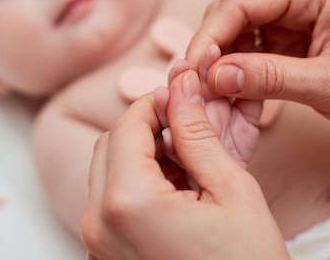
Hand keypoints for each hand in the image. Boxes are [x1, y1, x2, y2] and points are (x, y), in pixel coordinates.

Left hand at [81, 71, 287, 259]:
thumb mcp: (231, 190)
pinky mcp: (106, 256)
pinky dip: (136, 184)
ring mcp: (98, 245)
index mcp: (128, 203)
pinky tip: (175, 192)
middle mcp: (99, 224)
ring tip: (187, 163)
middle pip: (109, 146)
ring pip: (107, 172)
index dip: (155, 103)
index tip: (182, 96)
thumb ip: (197, 133)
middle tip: (186, 128)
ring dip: (140, 155)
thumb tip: (181, 87)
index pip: (126, 126)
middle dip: (145, 128)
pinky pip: (110, 203)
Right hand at [186, 0, 329, 129]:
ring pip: (233, 32)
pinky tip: (228, 92)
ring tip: (209, 94)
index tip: (191, 71)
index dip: (209, 37)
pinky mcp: (285, 36)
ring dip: (218, 61)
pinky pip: (247, 49)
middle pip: (230, 13)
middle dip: (209, 48)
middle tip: (194, 87)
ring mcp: (288, 14)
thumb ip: (270, 78)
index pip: (239, 2)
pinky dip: (234, 70)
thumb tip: (214, 75)